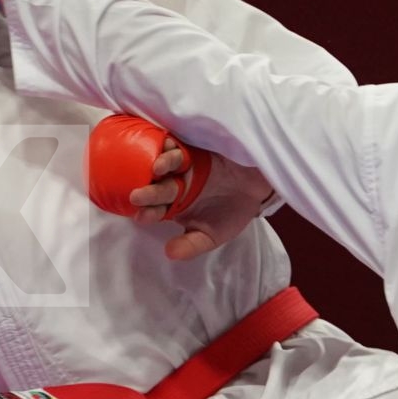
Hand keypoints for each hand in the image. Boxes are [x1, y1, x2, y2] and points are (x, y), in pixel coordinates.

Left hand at [132, 138, 276, 260]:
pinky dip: (172, 144)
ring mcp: (184, 166)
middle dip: (149, 192)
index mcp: (175, 206)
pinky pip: (181, 144)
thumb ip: (192, 244)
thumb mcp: (213, 235)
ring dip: (161, 165)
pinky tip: (166, 145)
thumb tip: (169, 254)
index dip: (149, 213)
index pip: (157, 210)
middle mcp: (175, 184)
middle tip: (138, 195)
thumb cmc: (233, 212)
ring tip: (157, 169)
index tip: (142, 216)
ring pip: (167, 164)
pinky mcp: (194, 147)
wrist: (258, 188)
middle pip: (158, 187)